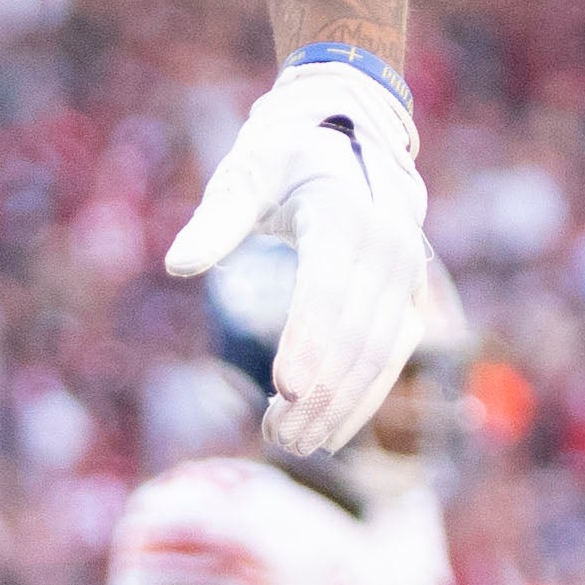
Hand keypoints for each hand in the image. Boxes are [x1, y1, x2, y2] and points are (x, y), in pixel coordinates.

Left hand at [165, 50, 439, 458]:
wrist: (346, 142)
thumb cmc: (281, 160)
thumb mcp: (243, 176)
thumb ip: (214, 222)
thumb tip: (177, 266)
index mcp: (345, 211)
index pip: (328, 287)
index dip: (307, 340)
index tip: (282, 390)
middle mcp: (389, 244)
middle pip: (357, 332)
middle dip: (318, 391)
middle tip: (274, 436)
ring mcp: (406, 274)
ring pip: (380, 354)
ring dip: (339, 405)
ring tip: (289, 442)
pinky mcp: (408, 298)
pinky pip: (392, 357)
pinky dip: (362, 398)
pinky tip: (325, 431)